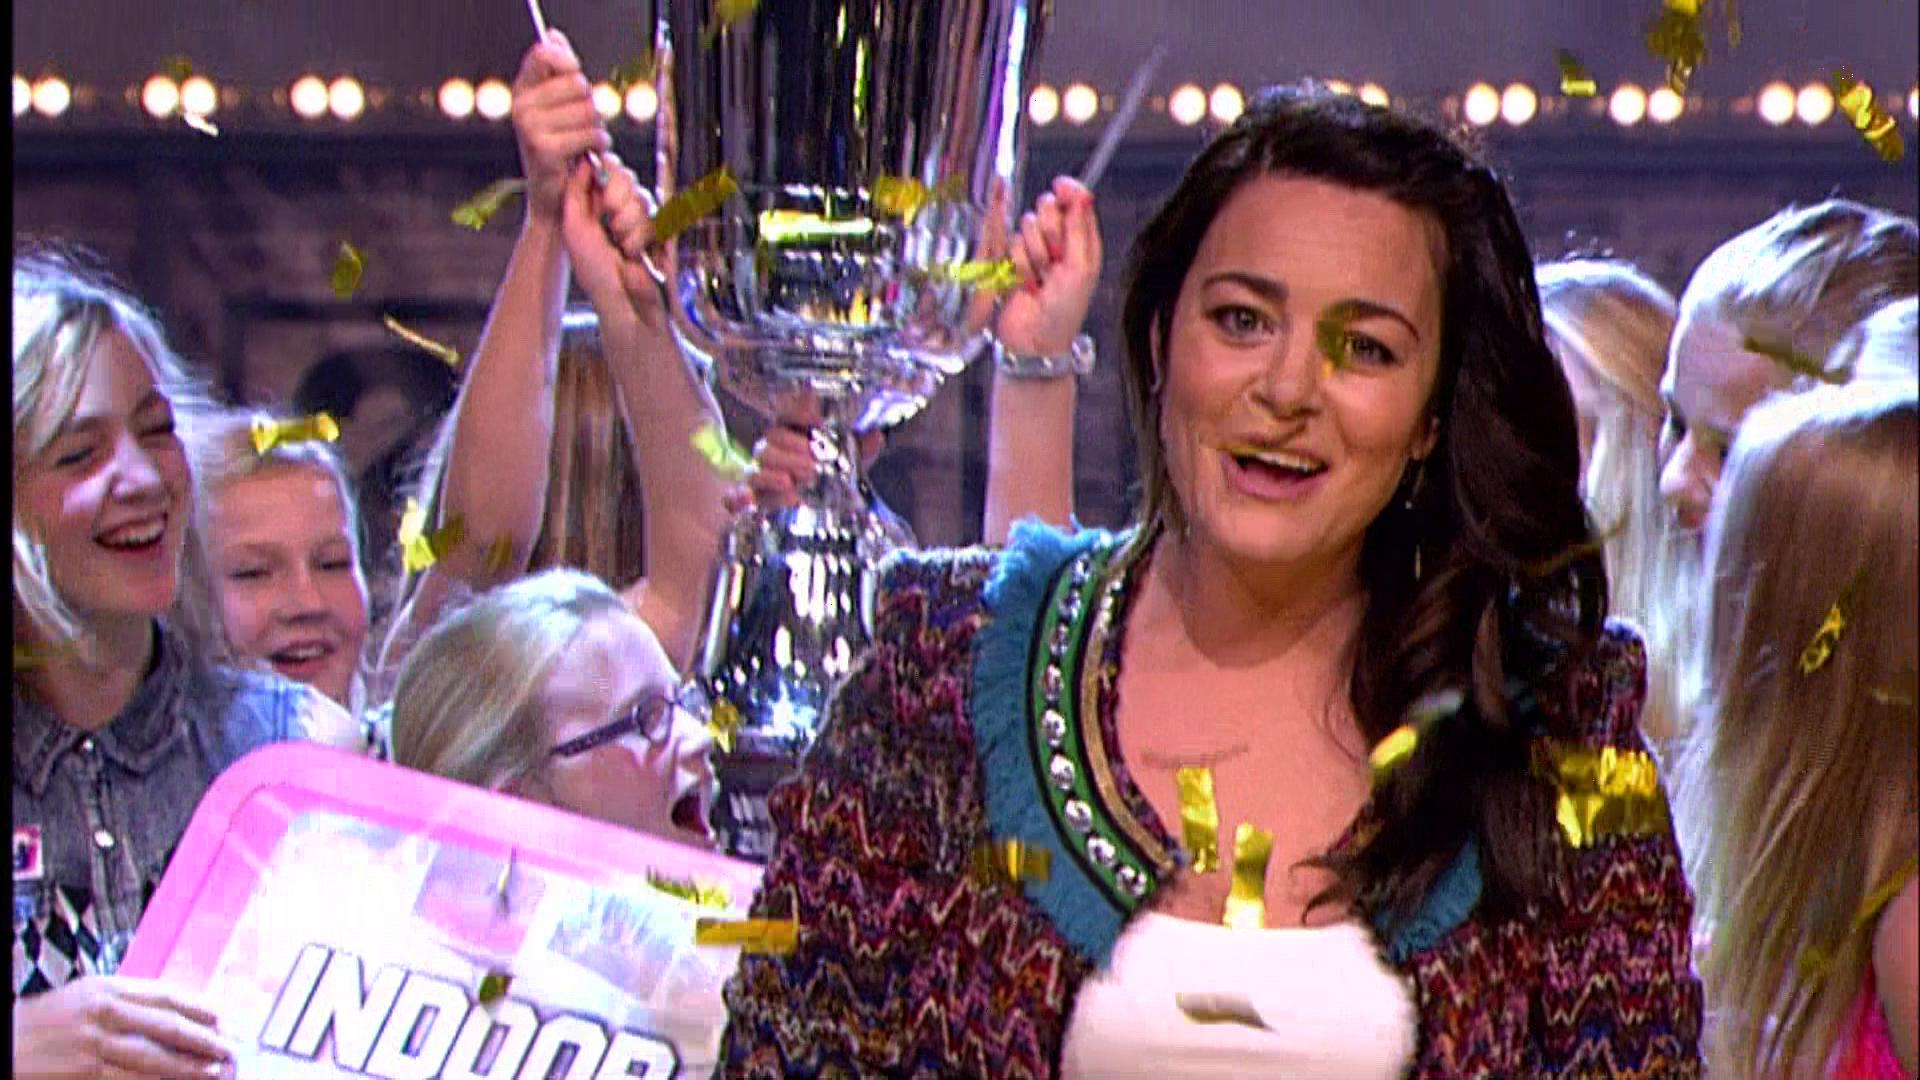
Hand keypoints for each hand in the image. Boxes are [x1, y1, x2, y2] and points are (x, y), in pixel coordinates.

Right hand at [13, 975, 234, 1079]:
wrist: (8, 1041)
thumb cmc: (50, 1020)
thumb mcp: (89, 996)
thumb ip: (129, 999)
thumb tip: (175, 1011)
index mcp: (108, 989)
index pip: (165, 996)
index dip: (198, 1008)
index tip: (221, 1019)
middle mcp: (104, 1013)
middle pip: (166, 1025)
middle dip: (202, 1038)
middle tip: (227, 1048)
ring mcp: (94, 1044)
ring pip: (153, 1056)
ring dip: (188, 1065)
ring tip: (212, 1070)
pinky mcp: (86, 1072)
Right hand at [511, 30, 610, 222]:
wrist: (554, 198)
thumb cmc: (562, 149)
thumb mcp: (559, 108)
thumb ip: (559, 72)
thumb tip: (555, 36)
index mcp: (522, 90)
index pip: (545, 53)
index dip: (568, 61)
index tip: (577, 76)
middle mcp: (521, 106)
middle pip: (577, 84)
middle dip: (591, 104)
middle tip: (586, 124)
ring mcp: (530, 127)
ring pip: (588, 111)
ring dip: (598, 128)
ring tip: (587, 141)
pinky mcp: (545, 148)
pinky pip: (589, 134)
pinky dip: (598, 145)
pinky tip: (589, 154)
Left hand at [560, 153, 665, 331]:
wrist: (624, 305)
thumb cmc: (595, 274)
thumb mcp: (574, 228)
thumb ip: (575, 192)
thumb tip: (584, 161)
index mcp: (595, 204)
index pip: (605, 168)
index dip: (605, 171)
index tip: (599, 184)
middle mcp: (619, 208)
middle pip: (625, 175)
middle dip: (617, 197)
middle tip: (610, 221)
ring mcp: (641, 219)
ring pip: (642, 196)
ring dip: (629, 223)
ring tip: (622, 247)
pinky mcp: (661, 232)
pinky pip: (658, 215)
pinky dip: (644, 235)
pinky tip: (636, 254)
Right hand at [740, 394, 884, 510]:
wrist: (815, 515)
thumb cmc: (830, 479)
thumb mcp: (848, 463)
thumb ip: (859, 449)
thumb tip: (876, 437)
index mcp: (795, 433)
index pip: (788, 414)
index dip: (798, 412)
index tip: (816, 418)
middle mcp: (774, 450)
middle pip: (771, 440)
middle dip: (791, 450)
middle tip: (812, 464)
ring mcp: (760, 475)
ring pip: (756, 466)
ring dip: (773, 473)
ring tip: (792, 483)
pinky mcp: (751, 502)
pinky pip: (735, 497)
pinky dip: (738, 498)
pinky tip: (747, 500)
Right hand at [995, 176, 1100, 357]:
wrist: (1035, 340)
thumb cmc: (1065, 311)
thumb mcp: (1080, 269)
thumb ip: (1079, 228)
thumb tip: (1082, 193)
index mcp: (1083, 239)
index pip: (1076, 199)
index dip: (1067, 190)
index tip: (1060, 187)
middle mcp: (1059, 240)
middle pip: (1047, 207)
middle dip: (1050, 232)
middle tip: (1055, 260)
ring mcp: (1034, 249)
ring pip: (1026, 225)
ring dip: (1033, 254)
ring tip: (1041, 279)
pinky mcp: (1012, 259)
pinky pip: (1010, 243)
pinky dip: (1018, 264)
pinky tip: (1027, 282)